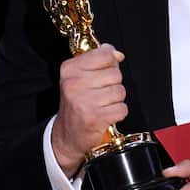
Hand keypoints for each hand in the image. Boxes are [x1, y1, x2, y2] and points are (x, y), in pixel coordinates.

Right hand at [52, 43, 126, 176]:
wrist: (68, 135)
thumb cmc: (78, 103)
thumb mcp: (80, 77)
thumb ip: (99, 61)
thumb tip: (117, 54)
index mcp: (69, 69)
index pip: (104, 54)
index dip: (110, 63)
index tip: (104, 72)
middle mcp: (74, 84)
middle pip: (115, 74)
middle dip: (113, 84)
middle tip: (100, 94)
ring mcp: (83, 101)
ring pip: (120, 91)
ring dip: (115, 100)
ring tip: (102, 105)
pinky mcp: (94, 117)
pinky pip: (122, 109)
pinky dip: (117, 113)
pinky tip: (105, 115)